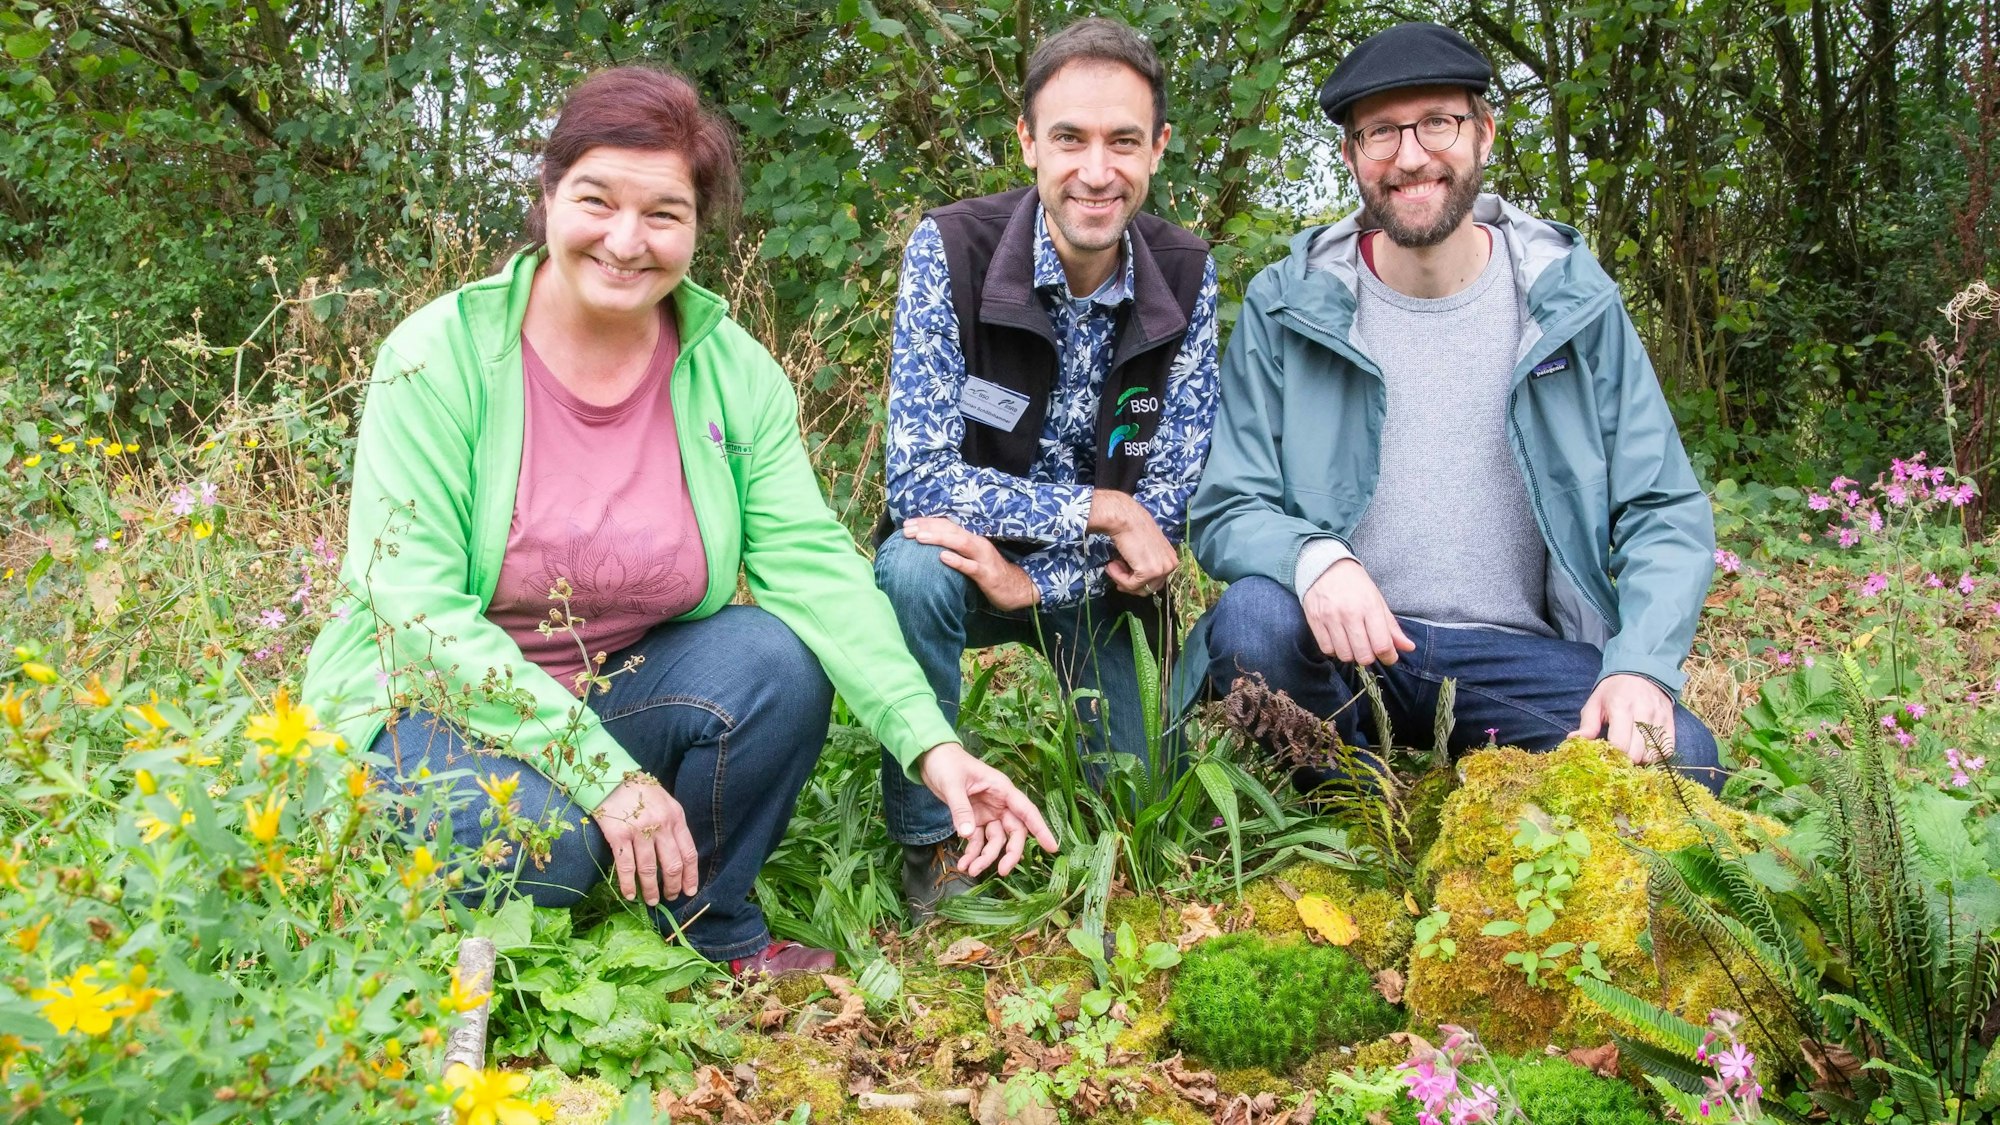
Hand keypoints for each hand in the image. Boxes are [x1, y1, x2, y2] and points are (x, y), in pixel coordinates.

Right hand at [591, 774, 698, 905]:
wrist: (612, 778)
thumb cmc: (640, 791)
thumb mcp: (665, 803)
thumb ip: (673, 826)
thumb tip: (678, 855)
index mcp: (676, 817)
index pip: (688, 852)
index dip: (690, 875)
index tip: (689, 890)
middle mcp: (661, 825)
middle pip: (671, 865)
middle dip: (672, 886)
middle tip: (670, 897)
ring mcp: (639, 831)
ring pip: (649, 869)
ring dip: (651, 890)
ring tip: (652, 901)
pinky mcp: (619, 835)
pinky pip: (626, 866)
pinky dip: (628, 884)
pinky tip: (630, 894)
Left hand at [903, 517, 1038, 610]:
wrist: (1016, 587)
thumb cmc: (989, 572)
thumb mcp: (971, 557)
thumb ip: (954, 549)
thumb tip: (929, 547)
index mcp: (971, 537)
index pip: (947, 525)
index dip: (927, 522)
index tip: (906, 523)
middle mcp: (977, 543)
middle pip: (951, 530)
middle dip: (928, 527)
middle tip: (906, 528)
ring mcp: (983, 558)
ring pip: (961, 543)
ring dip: (939, 539)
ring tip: (920, 537)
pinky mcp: (987, 574)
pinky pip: (971, 567)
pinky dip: (957, 561)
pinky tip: (943, 557)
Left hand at [917, 742, 1059, 877]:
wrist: (930, 758)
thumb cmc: (946, 763)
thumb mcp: (953, 784)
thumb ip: (961, 809)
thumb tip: (968, 834)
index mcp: (1002, 789)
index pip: (1027, 811)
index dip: (1040, 829)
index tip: (1052, 847)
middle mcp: (999, 803)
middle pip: (1013, 832)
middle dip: (1009, 852)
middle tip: (1002, 871)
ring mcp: (987, 813)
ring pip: (995, 840)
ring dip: (986, 857)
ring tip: (971, 870)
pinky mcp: (974, 819)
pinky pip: (977, 840)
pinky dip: (972, 853)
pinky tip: (963, 863)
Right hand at [1087, 490, 1176, 594]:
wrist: (1125, 518)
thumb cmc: (1132, 528)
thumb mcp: (1147, 548)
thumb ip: (1148, 562)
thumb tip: (1138, 581)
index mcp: (1172, 559)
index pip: (1157, 581)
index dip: (1138, 581)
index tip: (1124, 575)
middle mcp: (1171, 565)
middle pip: (1150, 588)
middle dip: (1130, 583)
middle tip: (1115, 571)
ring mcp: (1161, 570)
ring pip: (1140, 589)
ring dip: (1122, 579)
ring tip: (1113, 565)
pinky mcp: (1149, 572)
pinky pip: (1130, 585)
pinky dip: (1118, 577)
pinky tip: (1112, 564)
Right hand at [1302, 559, 1414, 665]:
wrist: (1325, 566)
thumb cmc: (1355, 584)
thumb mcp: (1378, 600)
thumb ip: (1392, 627)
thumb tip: (1409, 647)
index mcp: (1370, 606)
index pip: (1382, 645)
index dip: (1389, 657)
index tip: (1389, 656)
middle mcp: (1349, 613)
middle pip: (1363, 655)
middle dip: (1370, 657)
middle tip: (1369, 648)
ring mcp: (1330, 618)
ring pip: (1344, 655)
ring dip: (1352, 654)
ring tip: (1353, 643)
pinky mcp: (1314, 621)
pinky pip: (1327, 649)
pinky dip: (1335, 650)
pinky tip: (1339, 640)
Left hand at [1571, 674, 1675, 764]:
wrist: (1641, 671)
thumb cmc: (1614, 691)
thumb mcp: (1595, 703)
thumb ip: (1587, 725)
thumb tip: (1574, 741)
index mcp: (1621, 707)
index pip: (1620, 744)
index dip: (1611, 756)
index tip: (1605, 757)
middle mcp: (1643, 713)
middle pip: (1637, 753)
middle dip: (1625, 761)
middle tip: (1617, 758)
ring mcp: (1659, 718)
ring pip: (1652, 755)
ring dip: (1640, 759)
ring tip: (1630, 752)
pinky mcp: (1670, 722)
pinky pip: (1666, 750)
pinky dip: (1655, 755)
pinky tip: (1644, 750)